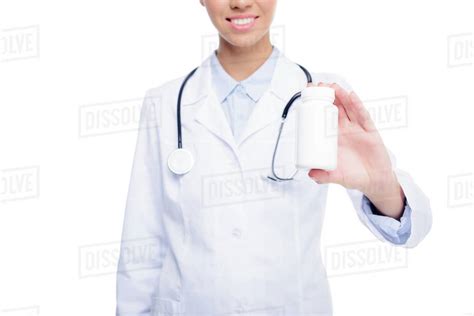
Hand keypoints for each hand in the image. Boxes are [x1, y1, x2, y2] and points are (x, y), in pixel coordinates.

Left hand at [307, 82, 404, 217]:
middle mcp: (344, 129)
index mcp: (333, 137)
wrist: (374, 181)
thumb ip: (324, 176)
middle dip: (326, 95)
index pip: (322, 117)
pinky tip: (351, 96)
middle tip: (317, 86)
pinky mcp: (369, 130)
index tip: (307, 97)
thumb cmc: (354, 175)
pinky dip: (357, 105)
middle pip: (334, 108)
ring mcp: (357, 128)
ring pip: (348, 107)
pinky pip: (363, 115)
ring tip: (332, 86)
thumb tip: (310, 174)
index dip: (316, 106)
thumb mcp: (336, 176)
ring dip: (340, 95)